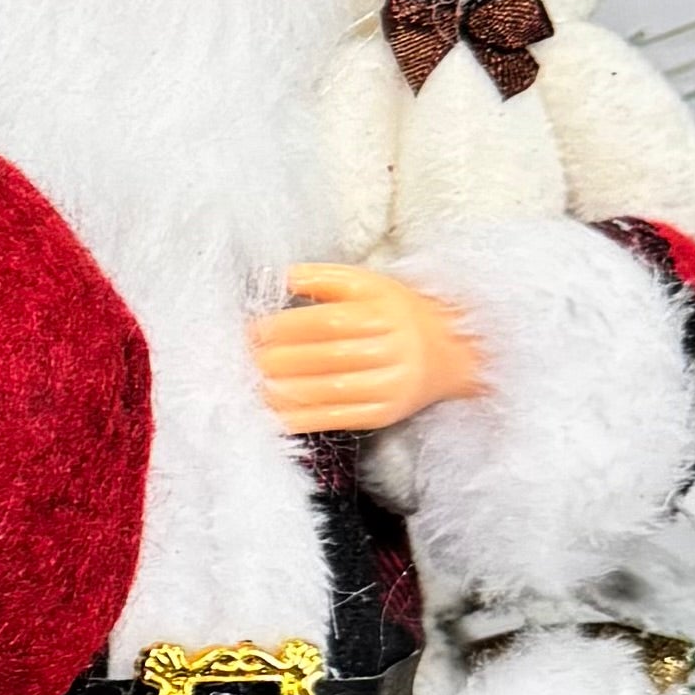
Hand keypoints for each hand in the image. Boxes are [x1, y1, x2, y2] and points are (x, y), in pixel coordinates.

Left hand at [254, 263, 486, 436]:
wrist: (452, 353)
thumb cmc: (399, 314)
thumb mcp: (371, 285)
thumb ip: (325, 278)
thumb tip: (281, 275)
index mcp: (383, 314)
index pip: (325, 323)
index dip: (283, 328)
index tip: (249, 331)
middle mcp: (389, 350)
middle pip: (323, 358)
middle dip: (275, 360)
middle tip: (243, 361)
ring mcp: (388, 385)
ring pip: (326, 392)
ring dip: (280, 391)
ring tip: (249, 386)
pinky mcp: (383, 414)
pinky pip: (334, 419)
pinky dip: (298, 419)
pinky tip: (271, 414)